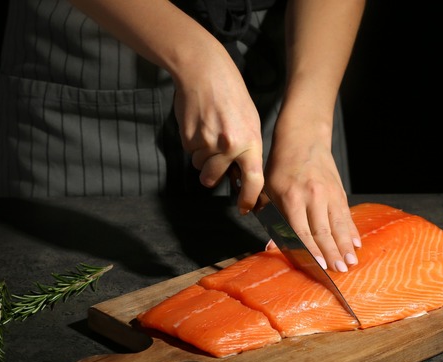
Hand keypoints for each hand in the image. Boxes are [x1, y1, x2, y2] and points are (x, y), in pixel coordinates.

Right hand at [172, 38, 264, 214]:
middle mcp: (229, 146)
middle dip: (211, 176)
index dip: (248, 198)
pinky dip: (193, 145)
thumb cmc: (231, 95)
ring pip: (200, 167)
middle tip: (214, 161)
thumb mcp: (250, 122)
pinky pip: (190, 153)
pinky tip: (199, 126)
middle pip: (214, 179)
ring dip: (202, 158)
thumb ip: (247, 149)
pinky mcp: (188, 138)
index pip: (253, 180)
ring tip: (208, 134)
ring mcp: (207, 143)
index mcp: (250, 142)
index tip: (244, 207)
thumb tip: (241, 175)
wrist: (204, 72)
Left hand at [264, 114, 360, 272]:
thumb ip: (270, 218)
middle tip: (339, 271)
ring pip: (339, 224)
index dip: (312, 250)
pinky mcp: (340, 191)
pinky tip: (356, 243)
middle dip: (332, 253)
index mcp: (292, 197)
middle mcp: (313, 196)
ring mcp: (329, 193)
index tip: (319, 266)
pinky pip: (346, 215)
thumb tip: (270, 247)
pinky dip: (352, 230)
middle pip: (324, 230)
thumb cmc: (281, 167)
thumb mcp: (268, 190)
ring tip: (351, 262)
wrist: (303, 138)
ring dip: (345, 245)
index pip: (302, 230)